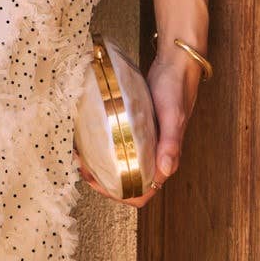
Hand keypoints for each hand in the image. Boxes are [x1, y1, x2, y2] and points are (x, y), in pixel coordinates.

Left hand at [74, 40, 202, 207]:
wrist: (176, 65)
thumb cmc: (177, 90)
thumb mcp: (172, 116)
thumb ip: (170, 143)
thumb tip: (165, 170)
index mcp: (165, 160)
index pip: (142, 193)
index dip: (120, 195)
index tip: (98, 183)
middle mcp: (155, 156)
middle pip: (127, 183)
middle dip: (103, 182)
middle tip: (83, 168)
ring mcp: (145, 144)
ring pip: (122, 166)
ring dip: (101, 167)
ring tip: (82, 157)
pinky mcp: (137, 131)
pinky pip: (120, 147)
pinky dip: (104, 149)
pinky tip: (90, 140)